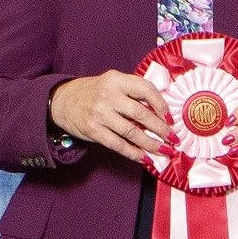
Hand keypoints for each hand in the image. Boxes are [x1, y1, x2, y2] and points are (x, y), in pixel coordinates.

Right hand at [49, 71, 168, 162]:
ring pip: (131, 132)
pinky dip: (134, 153)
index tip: (171, 118)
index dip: (161, 105)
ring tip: (164, 151)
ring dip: (151, 144)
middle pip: (141, 114)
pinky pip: (118, 144)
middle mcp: (108, 95)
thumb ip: (134, 93)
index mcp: (116, 79)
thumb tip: (163, 114)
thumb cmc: (96, 93)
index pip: (145, 89)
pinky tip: (145, 158)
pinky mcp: (93, 130)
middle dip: (161, 129)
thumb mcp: (114, 83)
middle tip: (174, 139)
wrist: (63, 100)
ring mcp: (99, 113)